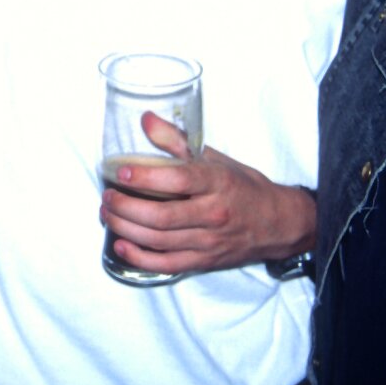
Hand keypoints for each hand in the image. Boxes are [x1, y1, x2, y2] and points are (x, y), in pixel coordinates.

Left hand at [103, 112, 315, 274]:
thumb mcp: (216, 159)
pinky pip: (167, 264)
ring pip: (160, 241)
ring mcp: (209, 241)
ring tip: (107, 215)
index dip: (146, 178)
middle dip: (127, 208)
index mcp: (218, 183)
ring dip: (127, 230)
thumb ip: (178, 141)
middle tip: (107, 197)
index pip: (179, 180)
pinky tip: (121, 246)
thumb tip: (147, 120)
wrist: (278, 223)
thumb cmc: (243, 187)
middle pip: (163, 217)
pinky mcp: (205, 261)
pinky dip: (141, 258)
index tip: (121, 172)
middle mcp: (214, 214)